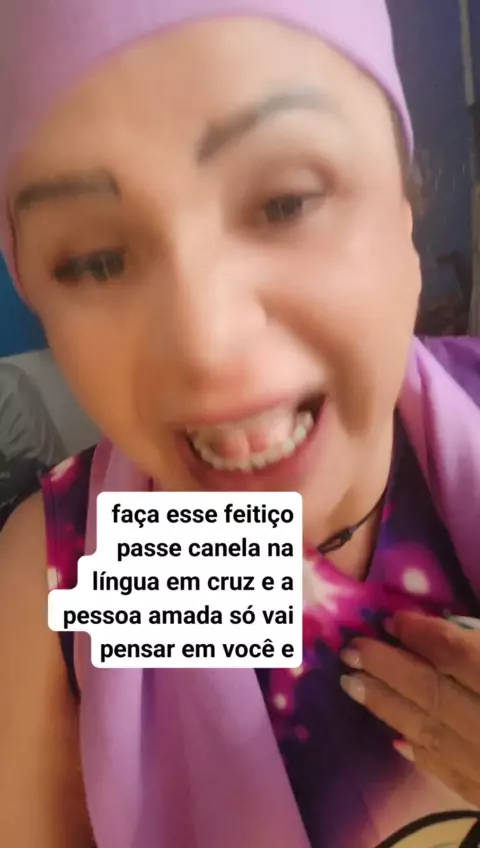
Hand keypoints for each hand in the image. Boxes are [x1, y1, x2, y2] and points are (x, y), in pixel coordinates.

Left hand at [339, 612, 479, 805]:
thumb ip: (477, 646)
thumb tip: (443, 628)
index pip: (457, 654)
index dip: (421, 634)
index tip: (392, 620)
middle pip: (432, 692)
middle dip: (387, 668)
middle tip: (350, 650)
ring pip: (433, 734)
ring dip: (388, 708)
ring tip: (351, 684)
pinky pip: (454, 777)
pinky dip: (423, 755)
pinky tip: (396, 741)